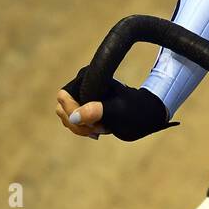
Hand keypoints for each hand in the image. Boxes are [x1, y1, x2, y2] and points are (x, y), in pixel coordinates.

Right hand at [55, 67, 171, 141]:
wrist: (146, 113)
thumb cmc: (136, 109)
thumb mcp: (119, 111)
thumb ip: (98, 111)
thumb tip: (75, 116)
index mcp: (88, 77)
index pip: (64, 96)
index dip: (74, 113)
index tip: (93, 124)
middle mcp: (82, 84)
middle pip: (63, 108)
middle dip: (78, 123)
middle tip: (99, 129)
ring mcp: (82, 96)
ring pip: (67, 117)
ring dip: (82, 128)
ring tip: (103, 129)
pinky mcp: (85, 107)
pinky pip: (74, 121)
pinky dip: (84, 129)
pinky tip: (99, 130)